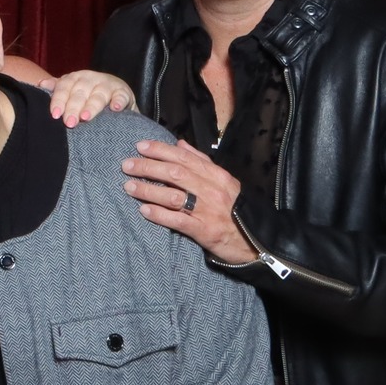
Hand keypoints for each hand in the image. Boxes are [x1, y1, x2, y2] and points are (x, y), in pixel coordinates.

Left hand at [39, 70, 134, 125]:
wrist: (115, 91)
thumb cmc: (88, 93)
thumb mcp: (72, 89)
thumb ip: (57, 88)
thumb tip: (41, 84)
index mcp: (75, 78)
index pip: (64, 87)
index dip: (59, 100)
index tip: (55, 115)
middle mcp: (91, 79)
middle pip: (80, 93)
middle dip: (73, 107)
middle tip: (69, 122)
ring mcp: (108, 85)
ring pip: (98, 95)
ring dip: (92, 106)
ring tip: (86, 117)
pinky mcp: (123, 92)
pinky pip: (121, 96)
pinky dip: (119, 101)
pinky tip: (115, 108)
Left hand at [121, 138, 256, 263]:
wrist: (258, 240)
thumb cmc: (236, 208)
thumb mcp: (224, 181)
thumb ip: (201, 161)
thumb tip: (180, 144)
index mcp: (217, 176)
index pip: (184, 158)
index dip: (160, 151)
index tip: (140, 146)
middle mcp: (212, 190)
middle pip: (175, 174)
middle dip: (148, 167)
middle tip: (127, 165)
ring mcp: (207, 211)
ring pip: (173, 196)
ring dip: (148, 190)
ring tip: (129, 186)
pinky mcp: (204, 231)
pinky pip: (178, 221)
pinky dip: (159, 214)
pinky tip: (144, 210)